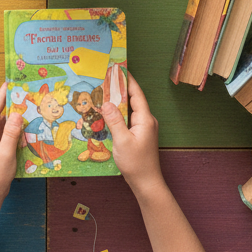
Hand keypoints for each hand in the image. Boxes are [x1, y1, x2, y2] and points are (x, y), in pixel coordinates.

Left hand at [0, 82, 24, 205]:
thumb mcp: (5, 154)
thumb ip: (11, 133)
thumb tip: (16, 114)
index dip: (1, 96)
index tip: (9, 83)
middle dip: (10, 104)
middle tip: (23, 93)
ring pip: (3, 126)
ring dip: (14, 118)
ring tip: (27, 108)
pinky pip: (5, 135)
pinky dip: (14, 130)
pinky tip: (25, 128)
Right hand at [100, 73, 163, 195]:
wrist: (146, 182)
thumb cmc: (136, 163)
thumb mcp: (122, 141)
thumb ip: (114, 121)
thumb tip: (106, 103)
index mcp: (145, 119)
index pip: (136, 94)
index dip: (127, 80)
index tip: (119, 68)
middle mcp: (146, 120)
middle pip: (133, 99)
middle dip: (120, 88)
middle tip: (107, 78)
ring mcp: (144, 128)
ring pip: (130, 109)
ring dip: (118, 101)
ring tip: (105, 92)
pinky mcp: (139, 134)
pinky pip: (128, 118)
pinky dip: (119, 113)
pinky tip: (108, 113)